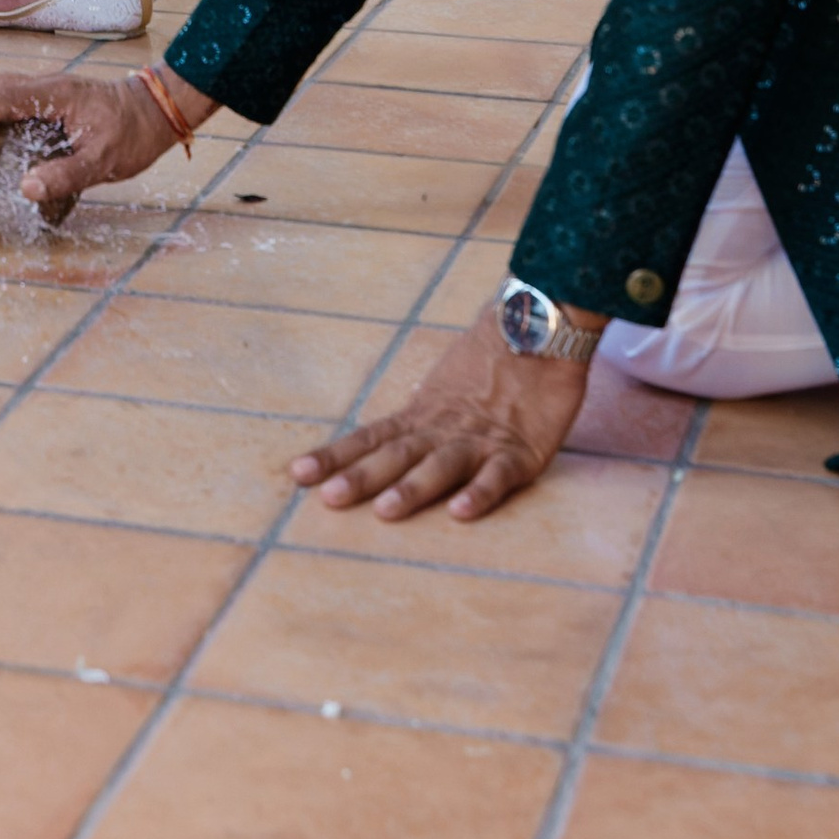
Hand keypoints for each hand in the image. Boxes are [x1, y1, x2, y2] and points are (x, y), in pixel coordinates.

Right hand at [0, 67, 186, 218]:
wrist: (158, 109)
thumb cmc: (133, 135)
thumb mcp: (104, 161)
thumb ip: (66, 174)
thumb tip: (25, 189)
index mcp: (56, 95)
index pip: (3, 99)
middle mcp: (46, 85)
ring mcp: (47, 88)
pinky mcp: (50, 96)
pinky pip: (7, 92)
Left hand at [290, 299, 591, 523]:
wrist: (540, 326)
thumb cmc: (493, 359)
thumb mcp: (443, 389)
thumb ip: (419, 419)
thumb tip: (383, 440)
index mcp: (422, 414)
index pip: (371, 438)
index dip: (336, 456)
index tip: (298, 474)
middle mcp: (443, 428)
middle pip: (397, 454)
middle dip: (362, 477)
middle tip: (328, 498)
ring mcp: (480, 439)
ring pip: (441, 464)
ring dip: (413, 487)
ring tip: (386, 510)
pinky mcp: (520, 451)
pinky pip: (498, 475)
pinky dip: (479, 493)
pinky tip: (460, 512)